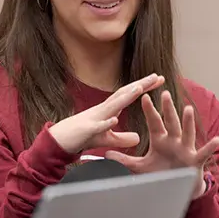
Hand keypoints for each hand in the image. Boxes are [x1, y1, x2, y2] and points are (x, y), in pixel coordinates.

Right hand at [49, 73, 164, 153]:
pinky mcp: (86, 131)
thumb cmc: (83, 136)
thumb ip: (122, 138)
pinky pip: (97, 127)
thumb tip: (138, 138)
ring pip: (112, 106)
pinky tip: (114, 120)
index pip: (129, 95)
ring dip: (125, 97)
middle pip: (124, 94)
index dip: (144, 87)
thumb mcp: (107, 139)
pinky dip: (105, 123)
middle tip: (157, 76)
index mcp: (109, 110)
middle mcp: (103, 110)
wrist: (59, 141)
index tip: (159, 80)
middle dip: (140, 85)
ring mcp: (95, 118)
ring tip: (139, 89)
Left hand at [105, 91, 218, 197]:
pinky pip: (204, 153)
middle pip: (171, 122)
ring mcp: (186, 149)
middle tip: (164, 93)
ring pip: (187, 133)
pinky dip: (210, 146)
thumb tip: (107, 154)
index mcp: (160, 139)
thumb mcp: (141, 167)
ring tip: (188, 109)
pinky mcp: (195, 160)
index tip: (143, 96)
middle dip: (168, 109)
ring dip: (188, 122)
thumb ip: (125, 160)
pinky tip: (216, 139)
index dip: (149, 110)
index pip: (154, 122)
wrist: (177, 187)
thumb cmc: (161, 173)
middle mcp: (174, 141)